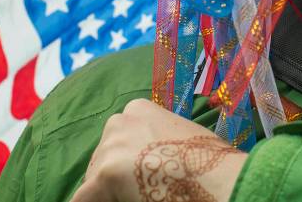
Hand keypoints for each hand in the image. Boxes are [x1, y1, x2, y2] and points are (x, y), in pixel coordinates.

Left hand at [73, 98, 246, 201]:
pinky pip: (83, 199)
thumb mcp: (181, 138)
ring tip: (134, 197)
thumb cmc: (210, 162)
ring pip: (93, 180)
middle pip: (102, 158)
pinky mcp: (105, 174)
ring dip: (107, 193)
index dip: (126, 165)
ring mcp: (111, 146)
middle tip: (136, 192)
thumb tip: (150, 165)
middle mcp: (120, 121)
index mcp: (139, 109)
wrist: (218, 177)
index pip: (119, 141)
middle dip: (112, 180)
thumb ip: (157, 142)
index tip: (139, 179)